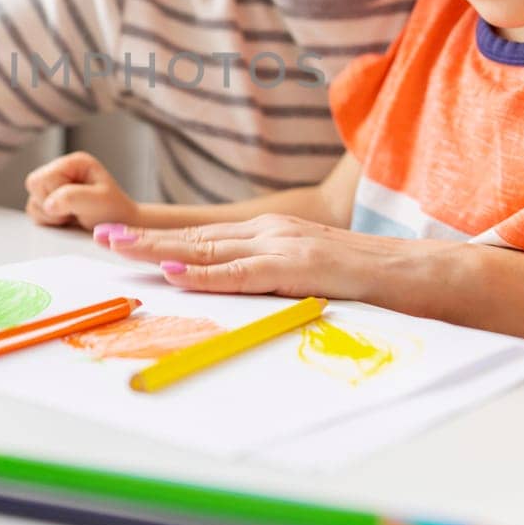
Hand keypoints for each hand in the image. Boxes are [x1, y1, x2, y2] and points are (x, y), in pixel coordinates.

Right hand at [24, 152, 137, 229]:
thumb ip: (72, 198)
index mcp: (74, 163)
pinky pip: (35, 211)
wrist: (119, 228)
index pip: (46, 177)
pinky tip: (66, 219)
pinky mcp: (50, 200)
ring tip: (72, 215)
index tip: (76, 206)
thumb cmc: (113, 212)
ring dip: (50, 215)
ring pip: (33, 200)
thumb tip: (49, 203)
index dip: (56, 195)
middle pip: (34, 184)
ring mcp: (54, 186)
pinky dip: (48, 220)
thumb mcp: (98, 202)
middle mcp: (62, 170)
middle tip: (72, 212)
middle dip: (51, 204)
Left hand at [91, 215, 417, 300]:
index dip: (159, 237)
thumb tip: (239, 293)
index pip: (205, 236)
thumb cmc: (372, 281)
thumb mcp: (313, 273)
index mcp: (274, 233)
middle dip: (143, 237)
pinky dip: (205, 274)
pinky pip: (244, 273)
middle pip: (196, 236)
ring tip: (117, 247)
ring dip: (158, 249)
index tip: (118, 237)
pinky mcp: (302, 267)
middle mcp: (273, 231)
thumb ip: (276, 276)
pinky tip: (174, 273)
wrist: (425, 272)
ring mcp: (286, 245)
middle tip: (99, 236)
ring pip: (209, 249)